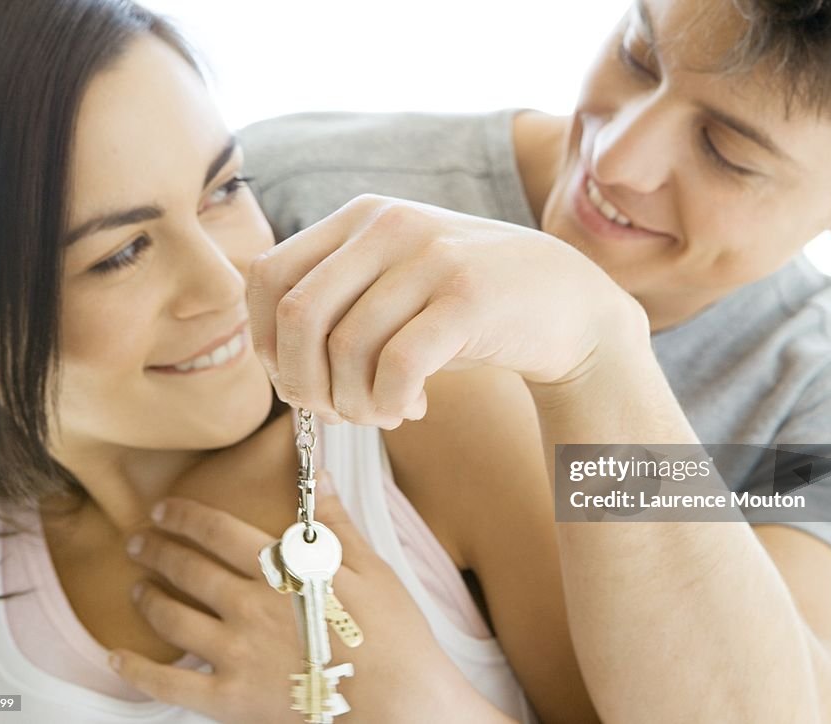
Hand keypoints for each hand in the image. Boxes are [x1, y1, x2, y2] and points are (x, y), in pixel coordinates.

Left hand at [112, 492, 507, 722]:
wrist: (400, 701)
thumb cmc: (392, 632)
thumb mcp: (369, 567)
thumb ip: (334, 522)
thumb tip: (318, 474)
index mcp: (282, 571)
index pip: (218, 532)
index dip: (185, 517)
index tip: (163, 509)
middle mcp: (249, 607)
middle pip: (187, 570)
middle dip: (156, 550)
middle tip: (137, 542)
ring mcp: (237, 654)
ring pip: (173, 618)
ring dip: (148, 598)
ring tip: (138, 587)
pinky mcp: (233, 699)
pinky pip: (172, 685)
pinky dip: (139, 671)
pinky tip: (118, 658)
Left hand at [247, 194, 645, 428]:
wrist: (564, 301)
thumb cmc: (463, 309)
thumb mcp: (394, 289)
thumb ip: (338, 308)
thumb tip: (277, 369)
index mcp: (359, 218)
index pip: (268, 276)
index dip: (266, 342)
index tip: (298, 382)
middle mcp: (388, 226)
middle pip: (297, 315)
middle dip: (302, 382)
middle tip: (335, 412)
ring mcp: (430, 256)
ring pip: (345, 348)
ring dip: (354, 403)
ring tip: (383, 414)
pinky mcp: (468, 297)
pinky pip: (398, 366)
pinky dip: (390, 403)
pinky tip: (413, 409)